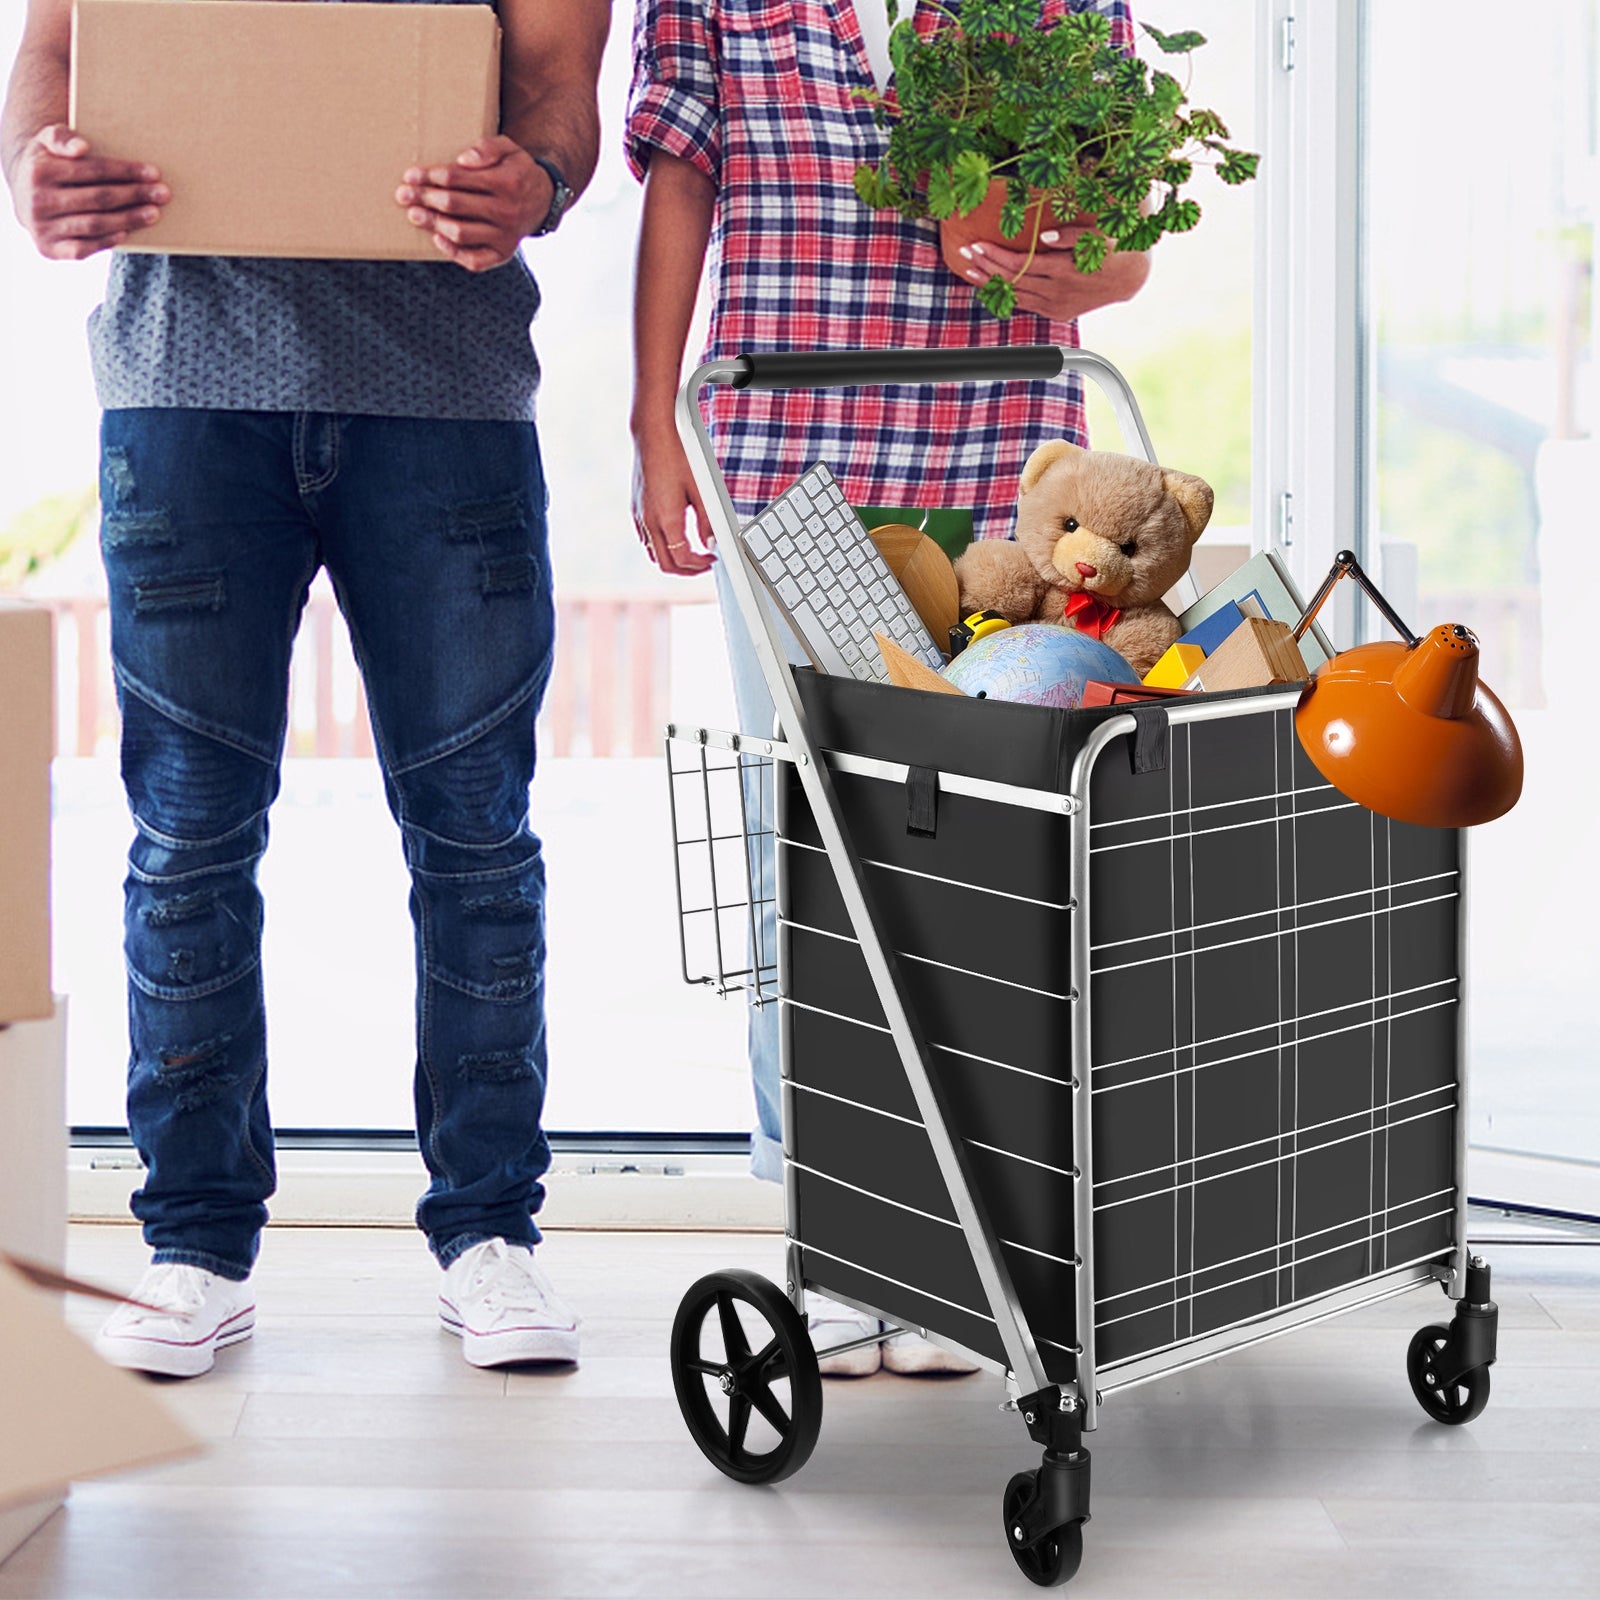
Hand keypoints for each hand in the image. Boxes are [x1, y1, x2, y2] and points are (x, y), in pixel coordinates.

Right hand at [10, 126, 167, 260]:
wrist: (22, 196)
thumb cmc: (46, 164)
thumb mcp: (46, 142)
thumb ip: (61, 137)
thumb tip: (82, 148)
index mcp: (39, 170)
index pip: (92, 170)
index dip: (125, 172)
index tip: (154, 173)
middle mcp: (38, 200)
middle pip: (98, 198)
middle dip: (134, 195)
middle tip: (163, 194)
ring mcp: (42, 227)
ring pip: (95, 224)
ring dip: (129, 219)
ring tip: (154, 213)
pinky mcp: (49, 249)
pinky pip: (83, 248)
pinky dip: (106, 241)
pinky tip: (126, 232)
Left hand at [396, 135, 552, 271]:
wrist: (544, 199)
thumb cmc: (517, 170)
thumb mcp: (509, 148)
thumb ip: (487, 148)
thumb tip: (463, 160)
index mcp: (505, 182)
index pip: (458, 178)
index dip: (430, 176)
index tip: (410, 175)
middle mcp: (506, 211)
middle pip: (454, 205)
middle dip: (424, 198)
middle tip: (403, 195)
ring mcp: (505, 236)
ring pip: (461, 232)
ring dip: (433, 223)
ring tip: (414, 214)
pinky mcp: (503, 253)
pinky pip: (475, 260)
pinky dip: (454, 252)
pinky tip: (437, 238)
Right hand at [632, 424, 715, 576]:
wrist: (652, 435)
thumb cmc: (677, 456)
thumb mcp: (700, 489)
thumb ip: (707, 521)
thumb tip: (710, 543)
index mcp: (667, 519)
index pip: (682, 559)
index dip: (700, 565)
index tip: (712, 558)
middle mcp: (649, 521)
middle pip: (665, 564)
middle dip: (686, 570)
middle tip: (703, 564)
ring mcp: (639, 516)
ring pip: (653, 554)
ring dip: (672, 560)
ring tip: (691, 554)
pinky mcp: (635, 509)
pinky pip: (646, 539)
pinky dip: (661, 547)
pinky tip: (674, 536)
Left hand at [960, 224, 1150, 321]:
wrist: (1128, 277)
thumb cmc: (1111, 248)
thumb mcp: (1097, 235)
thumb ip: (1070, 236)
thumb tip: (1045, 236)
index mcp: (1064, 270)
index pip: (1019, 264)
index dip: (995, 256)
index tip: (976, 244)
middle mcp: (1056, 291)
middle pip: (1011, 280)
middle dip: (985, 266)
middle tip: (964, 252)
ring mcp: (1055, 305)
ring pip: (1014, 295)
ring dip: (989, 283)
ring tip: (969, 269)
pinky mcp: (1056, 313)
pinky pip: (1024, 304)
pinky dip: (1005, 295)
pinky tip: (990, 286)